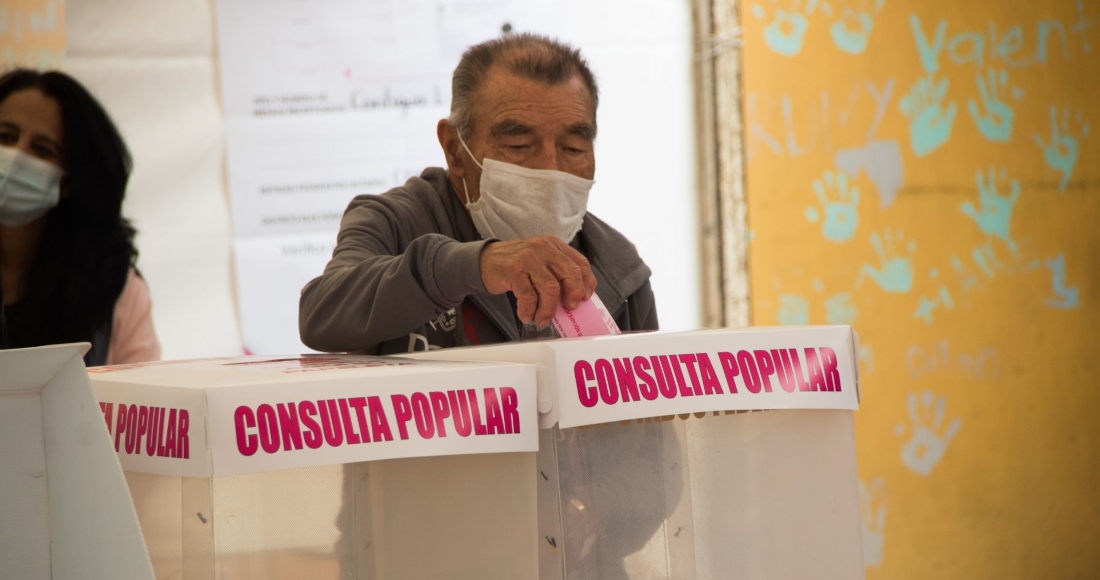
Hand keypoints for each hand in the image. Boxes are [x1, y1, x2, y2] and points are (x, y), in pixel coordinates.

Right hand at [479, 236, 597, 326]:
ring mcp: (528, 258)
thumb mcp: (541, 261)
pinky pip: (528, 296)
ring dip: (548, 310)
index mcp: (554, 245)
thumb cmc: (517, 265)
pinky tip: (526, 315)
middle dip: (573, 295)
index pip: (580, 263)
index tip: (585, 298)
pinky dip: (529, 311)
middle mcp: (543, 248)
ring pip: (550, 288)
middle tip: (568, 308)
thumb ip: (558, 272)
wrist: (484, 260)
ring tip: (542, 319)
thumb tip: (577, 298)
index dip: (586, 282)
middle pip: (570, 273)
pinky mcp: (514, 270)